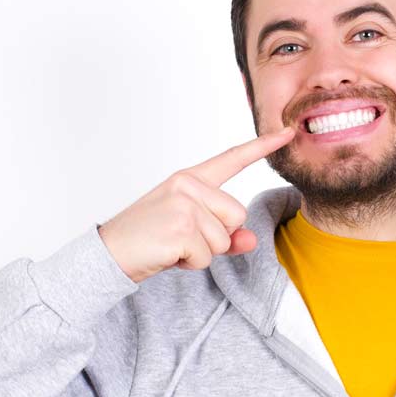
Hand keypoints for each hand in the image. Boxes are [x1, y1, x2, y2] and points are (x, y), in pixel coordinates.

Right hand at [97, 126, 296, 282]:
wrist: (107, 254)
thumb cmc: (148, 240)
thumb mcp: (190, 233)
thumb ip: (224, 234)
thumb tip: (251, 240)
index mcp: (190, 179)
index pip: (232, 159)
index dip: (262, 146)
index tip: (288, 132)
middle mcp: (188, 185)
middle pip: (236, 216)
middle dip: (216, 237)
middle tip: (181, 238)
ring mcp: (184, 204)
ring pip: (224, 239)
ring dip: (201, 252)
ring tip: (172, 245)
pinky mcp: (180, 227)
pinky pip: (207, 256)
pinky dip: (190, 263)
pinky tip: (167, 253)